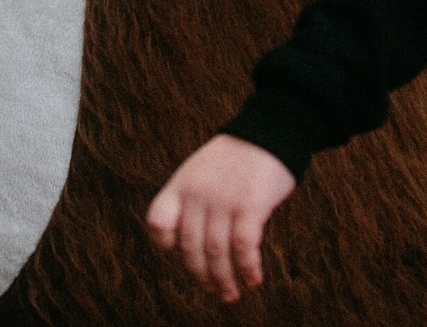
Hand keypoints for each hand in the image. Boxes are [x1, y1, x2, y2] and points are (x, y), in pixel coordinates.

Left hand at [146, 135, 295, 302]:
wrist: (268, 131)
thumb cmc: (236, 157)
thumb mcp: (200, 170)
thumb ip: (191, 198)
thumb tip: (191, 240)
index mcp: (181, 185)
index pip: (158, 221)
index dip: (166, 243)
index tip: (182, 253)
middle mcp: (197, 194)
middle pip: (191, 247)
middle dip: (202, 275)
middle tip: (214, 290)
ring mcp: (222, 200)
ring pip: (217, 253)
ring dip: (225, 279)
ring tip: (231, 294)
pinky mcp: (249, 205)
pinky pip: (244, 247)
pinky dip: (248, 267)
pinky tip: (254, 278)